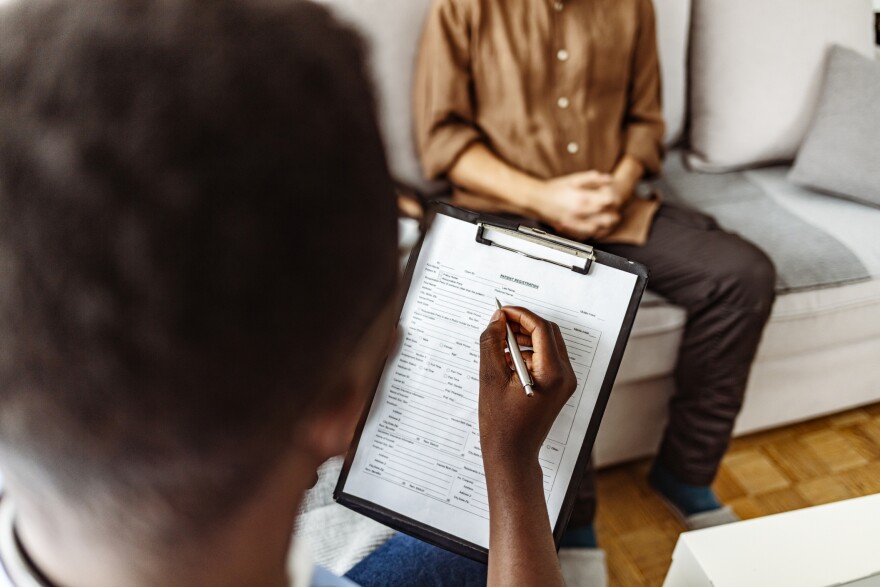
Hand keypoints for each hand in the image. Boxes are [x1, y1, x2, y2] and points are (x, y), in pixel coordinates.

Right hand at [478, 306, 576, 469]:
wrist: (512, 455)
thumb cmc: (502, 424)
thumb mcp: (491, 378)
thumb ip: (492, 343)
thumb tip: (496, 320)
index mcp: (552, 373)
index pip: (541, 329)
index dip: (520, 315)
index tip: (502, 311)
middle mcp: (565, 376)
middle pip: (548, 333)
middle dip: (523, 324)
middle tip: (500, 323)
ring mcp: (564, 382)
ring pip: (547, 344)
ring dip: (524, 338)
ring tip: (499, 342)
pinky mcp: (558, 387)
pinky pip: (546, 359)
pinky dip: (528, 352)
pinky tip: (507, 359)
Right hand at [537, 171, 625, 239]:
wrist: (536, 199)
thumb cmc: (554, 189)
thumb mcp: (573, 179)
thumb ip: (592, 178)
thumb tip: (609, 179)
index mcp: (583, 198)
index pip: (607, 201)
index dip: (613, 199)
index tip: (612, 197)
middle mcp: (580, 213)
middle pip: (606, 218)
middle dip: (612, 214)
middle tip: (612, 210)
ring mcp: (574, 224)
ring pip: (598, 229)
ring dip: (604, 226)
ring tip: (605, 219)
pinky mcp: (569, 230)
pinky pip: (586, 235)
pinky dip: (593, 233)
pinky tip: (594, 227)